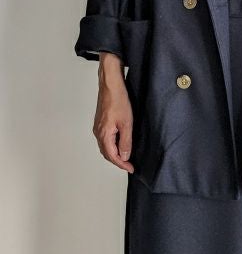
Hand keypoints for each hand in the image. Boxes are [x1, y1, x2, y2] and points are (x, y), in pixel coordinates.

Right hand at [93, 52, 134, 172]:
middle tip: (129, 165)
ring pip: (105, 146)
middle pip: (107, 153)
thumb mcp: (127, 123)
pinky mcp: (100, 122)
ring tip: (126, 157)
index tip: (131, 168)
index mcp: (104, 134)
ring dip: (115, 154)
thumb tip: (125, 156)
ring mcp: (98, 127)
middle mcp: (98, 132)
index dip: (122, 164)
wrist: (110, 85)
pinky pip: (105, 139)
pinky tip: (120, 144)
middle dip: (118, 161)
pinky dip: (112, 145)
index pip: (112, 156)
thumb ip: (126, 141)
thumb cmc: (118, 101)